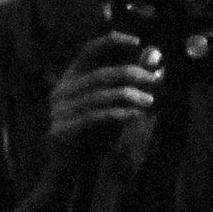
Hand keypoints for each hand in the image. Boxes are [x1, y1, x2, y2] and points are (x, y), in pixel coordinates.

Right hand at [47, 32, 162, 156]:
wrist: (70, 170)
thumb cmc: (94, 133)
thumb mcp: (112, 103)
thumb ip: (129, 81)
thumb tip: (154, 59)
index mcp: (71, 77)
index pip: (89, 50)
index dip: (111, 42)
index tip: (137, 41)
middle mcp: (61, 90)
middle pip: (100, 74)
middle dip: (130, 74)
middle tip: (155, 80)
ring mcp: (58, 110)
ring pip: (99, 96)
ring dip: (129, 96)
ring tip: (150, 101)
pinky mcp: (61, 130)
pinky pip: (93, 117)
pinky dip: (117, 114)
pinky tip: (135, 115)